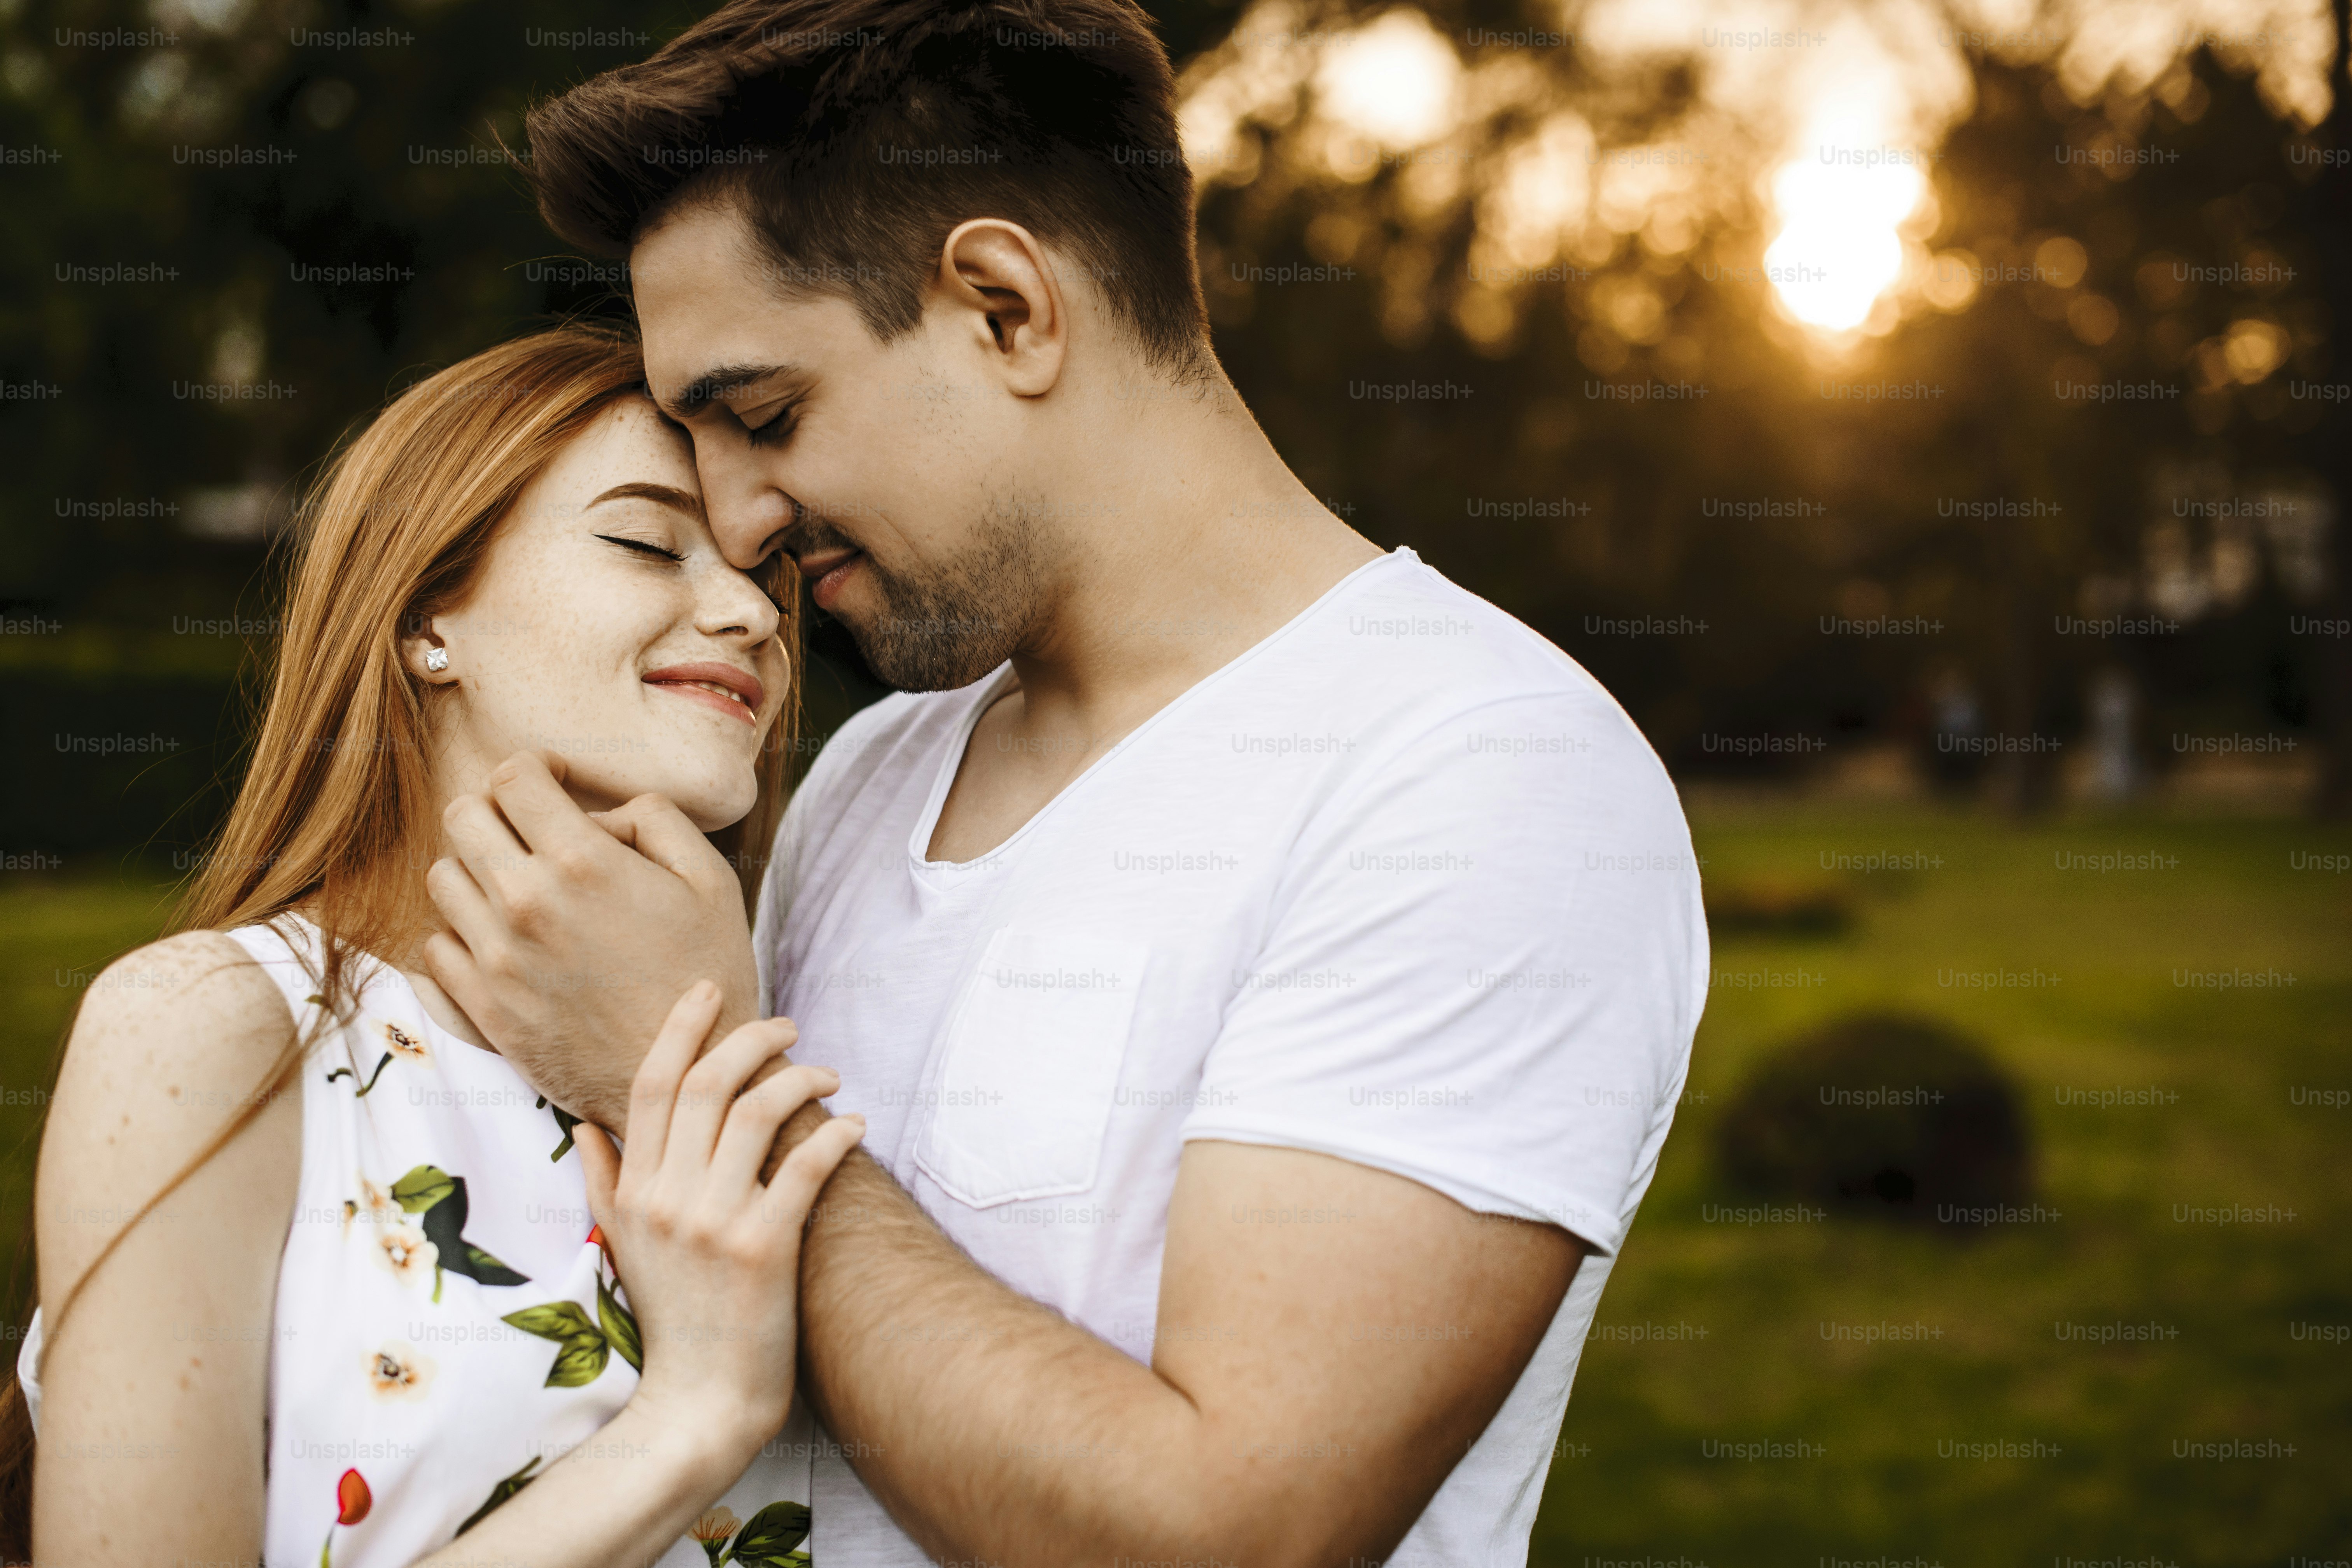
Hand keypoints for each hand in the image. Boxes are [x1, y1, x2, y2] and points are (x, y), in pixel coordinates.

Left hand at [423, 750, 761, 1129]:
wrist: (690, 1076)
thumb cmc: (708, 973)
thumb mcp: (710, 878)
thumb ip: (655, 818)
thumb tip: (599, 814)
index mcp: (582, 861)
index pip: (514, 776)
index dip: (536, 768)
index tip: (555, 784)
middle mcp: (526, 902)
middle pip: (462, 815)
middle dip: (498, 811)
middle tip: (534, 834)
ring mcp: (496, 957)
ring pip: (441, 877)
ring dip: (476, 871)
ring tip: (519, 891)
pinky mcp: (484, 1006)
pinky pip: (435, 946)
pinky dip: (462, 933)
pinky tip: (505, 941)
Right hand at [578, 982, 864, 1455]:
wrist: (699, 1399)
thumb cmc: (671, 1317)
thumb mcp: (620, 1243)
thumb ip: (604, 1179)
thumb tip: (586, 1123)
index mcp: (634, 1189)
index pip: (653, 1085)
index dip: (681, 1028)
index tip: (708, 991)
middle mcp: (667, 1198)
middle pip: (706, 1085)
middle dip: (749, 1039)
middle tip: (787, 1027)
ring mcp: (712, 1222)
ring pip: (754, 1114)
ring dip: (798, 1080)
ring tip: (826, 1076)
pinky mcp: (762, 1248)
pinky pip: (803, 1168)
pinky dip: (832, 1135)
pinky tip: (852, 1124)